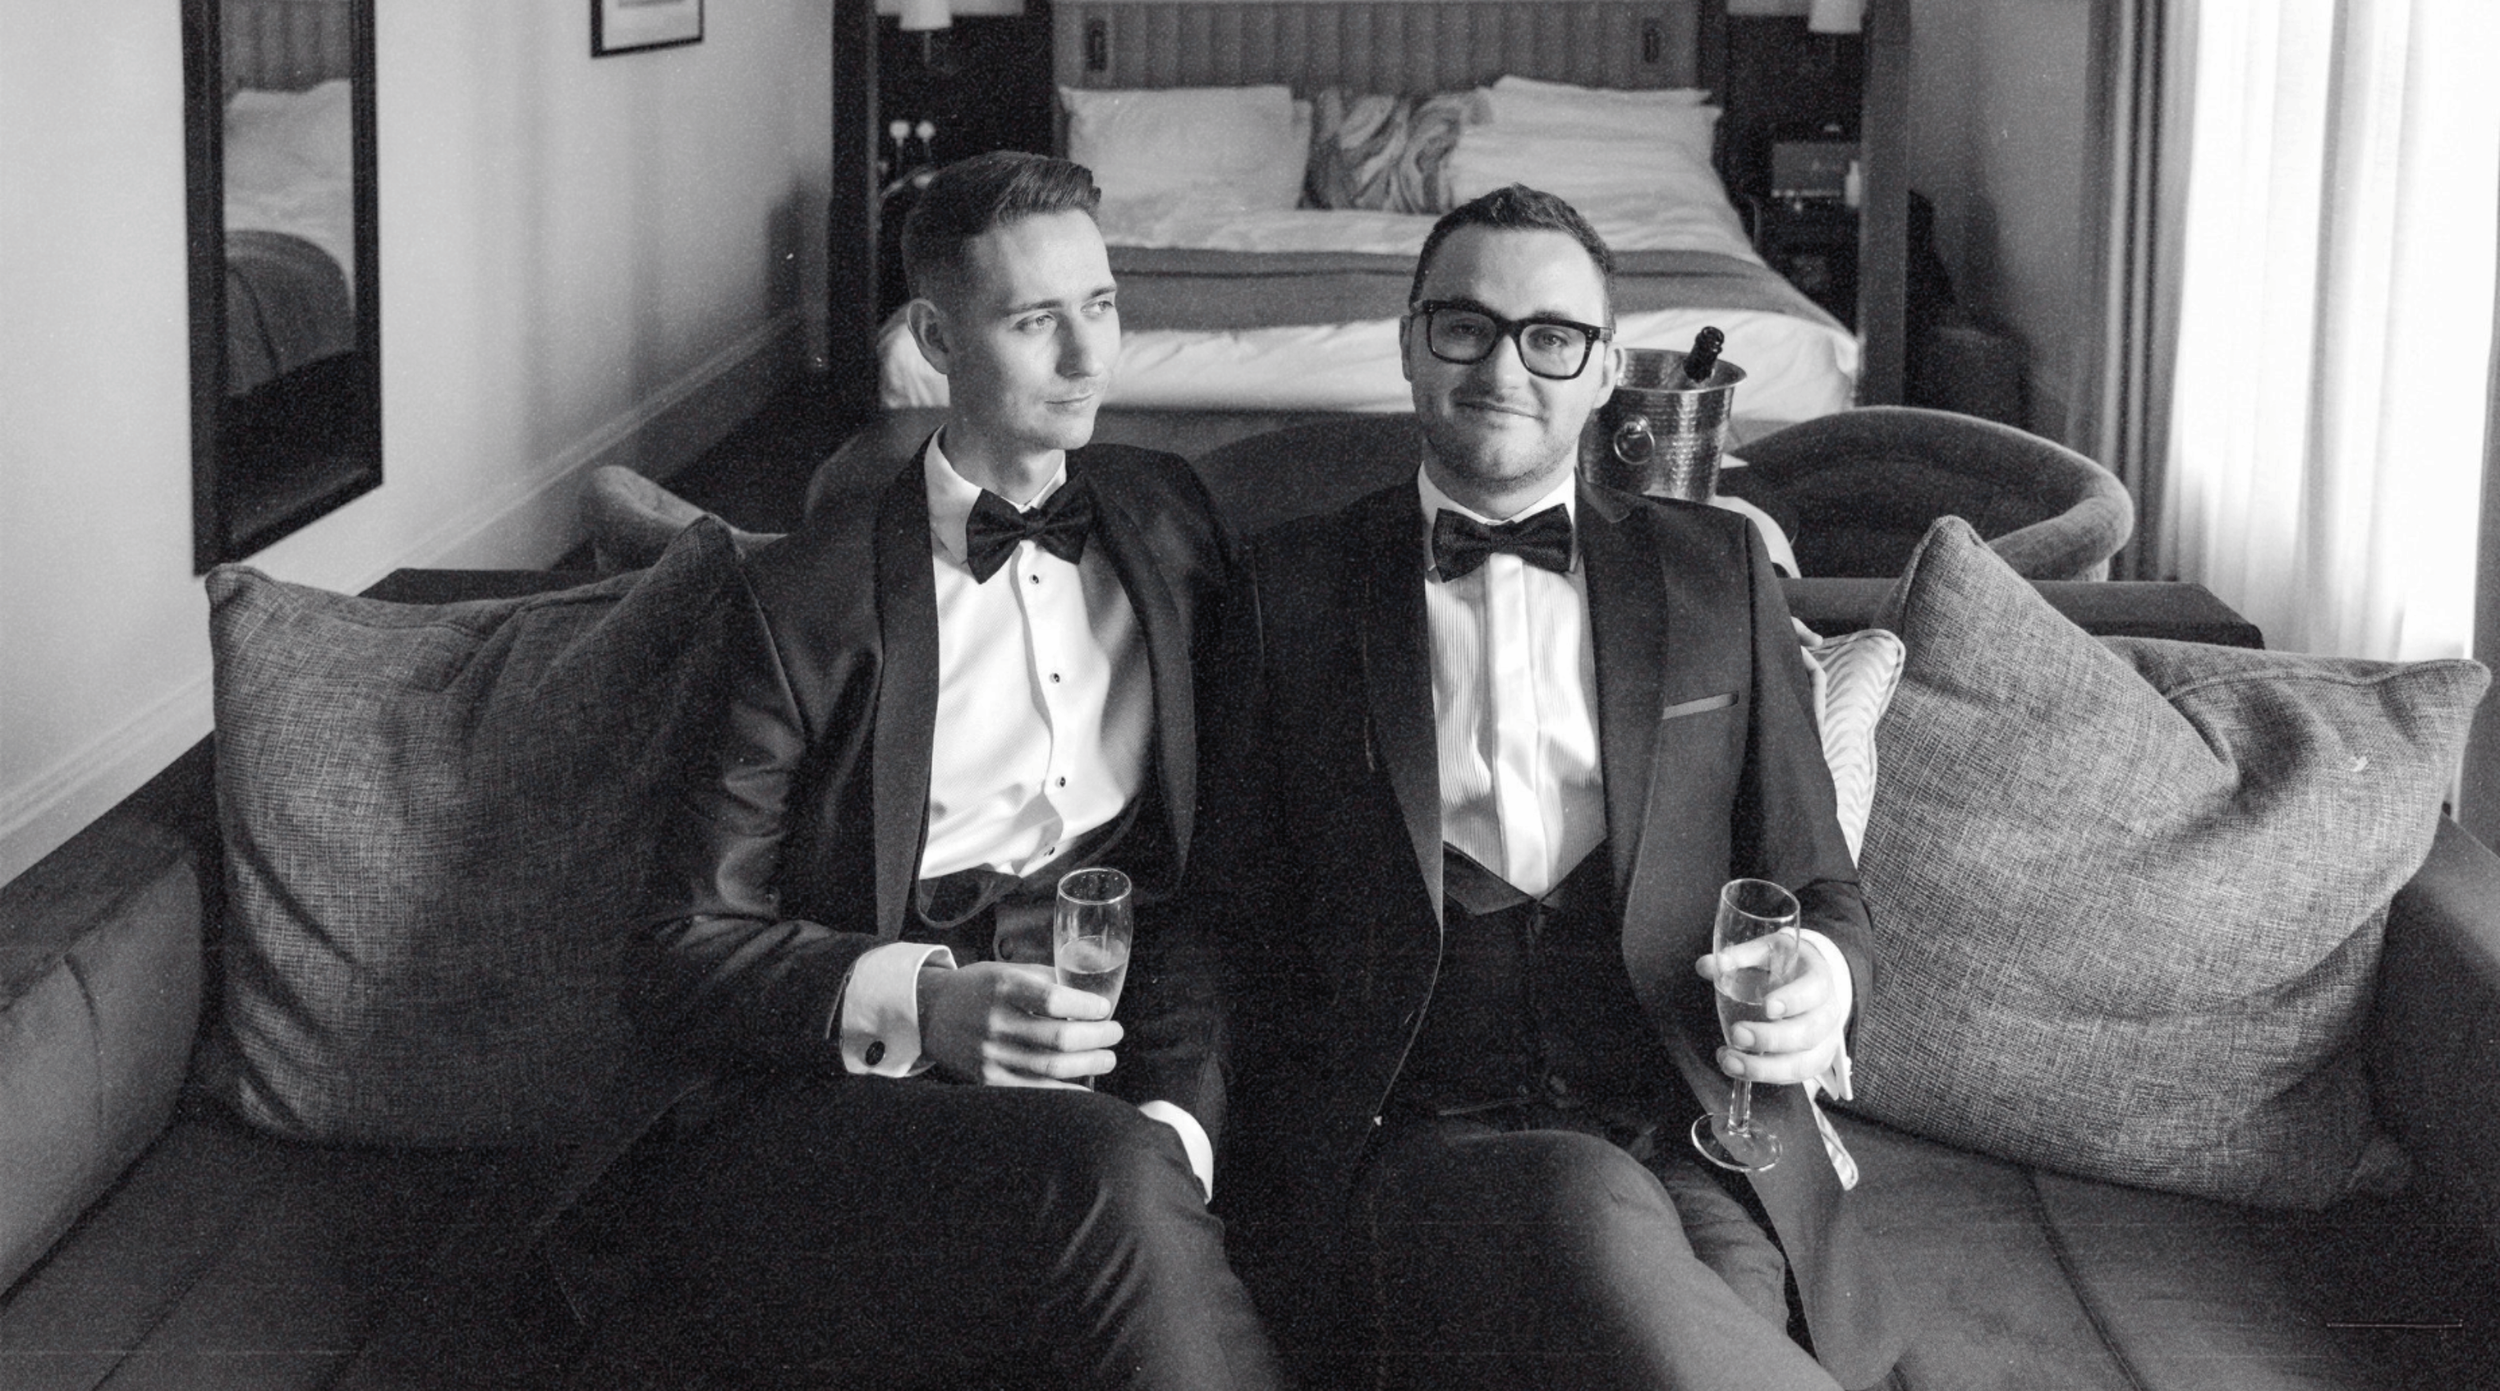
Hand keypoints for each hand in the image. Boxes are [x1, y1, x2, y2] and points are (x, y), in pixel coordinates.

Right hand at [918, 962, 1122, 1086]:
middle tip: (1115, 1033)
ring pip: (1051, 1066)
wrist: (930, 1014)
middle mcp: (996, 1022)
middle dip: (1097, 1037)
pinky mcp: (988, 1080)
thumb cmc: (977, 988)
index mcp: (1003, 988)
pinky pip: (1035, 1090)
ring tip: (1107, 1058)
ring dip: (1089, 1064)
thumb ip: (1046, 978)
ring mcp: (991, 1055)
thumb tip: (1089, 989)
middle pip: (1059, 1037)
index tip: (1104, 1008)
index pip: (1055, 1000)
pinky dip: (1065, 1091)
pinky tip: (1086, 1087)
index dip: (1087, 1007)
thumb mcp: (1006, 970)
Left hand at [1694, 931, 1847, 1086]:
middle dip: (1771, 1039)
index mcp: (1819, 979)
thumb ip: (1740, 956)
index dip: (1793, 1000)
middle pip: (1808, 1033)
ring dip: (1765, 1067)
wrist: (1812, 980)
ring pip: (1803, 1063)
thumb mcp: (1769, 950)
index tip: (1768, 1006)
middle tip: (1738, 1034)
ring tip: (1731, 1061)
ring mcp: (1825, 1040)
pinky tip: (1739, 1068)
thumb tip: (1707, 965)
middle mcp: (1827, 1012)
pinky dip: (1765, 1076)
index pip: (1814, 991)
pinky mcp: (1816, 1060)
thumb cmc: (1789, 965)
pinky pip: (1796, 1077)